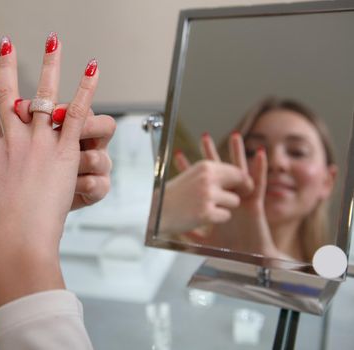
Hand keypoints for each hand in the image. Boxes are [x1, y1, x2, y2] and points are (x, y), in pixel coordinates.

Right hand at [0, 34, 105, 308]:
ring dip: (50, 66)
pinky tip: (93, 70)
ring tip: (53, 40)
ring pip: (44, 96)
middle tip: (7, 45)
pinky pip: (76, 114)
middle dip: (6, 68)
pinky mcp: (62, 152)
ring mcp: (37, 144)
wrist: (16, 246)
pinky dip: (86, 91)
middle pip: (7, 96)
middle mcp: (11, 143)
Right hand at [160, 158, 246, 233]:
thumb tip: (237, 175)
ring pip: (234, 202)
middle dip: (241, 192)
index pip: (236, 170)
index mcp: (205, 166)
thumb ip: (213, 174)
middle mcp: (208, 178)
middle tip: (236, 199)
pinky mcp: (205, 212)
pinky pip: (225, 216)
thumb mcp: (193, 176)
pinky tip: (204, 217)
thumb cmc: (174, 195)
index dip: (244, 180)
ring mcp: (207, 196)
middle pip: (240, 183)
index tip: (245, 187)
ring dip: (226, 207)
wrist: (156, 211)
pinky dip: (218, 219)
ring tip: (209, 208)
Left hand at [174, 133, 280, 256]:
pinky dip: (260, 168)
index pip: (201, 181)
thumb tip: (175, 231)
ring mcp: (243, 197)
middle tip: (203, 136)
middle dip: (210, 153)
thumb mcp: (204, 240)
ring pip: (239, 171)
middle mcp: (230, 196)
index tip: (178, 154)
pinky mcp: (256, 202)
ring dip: (237, 153)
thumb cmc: (230, 249)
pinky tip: (259, 154)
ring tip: (234, 136)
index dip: (190, 168)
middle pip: (219, 170)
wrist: (248, 259)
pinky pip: (258, 183)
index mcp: (216, 202)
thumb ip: (192, 233)